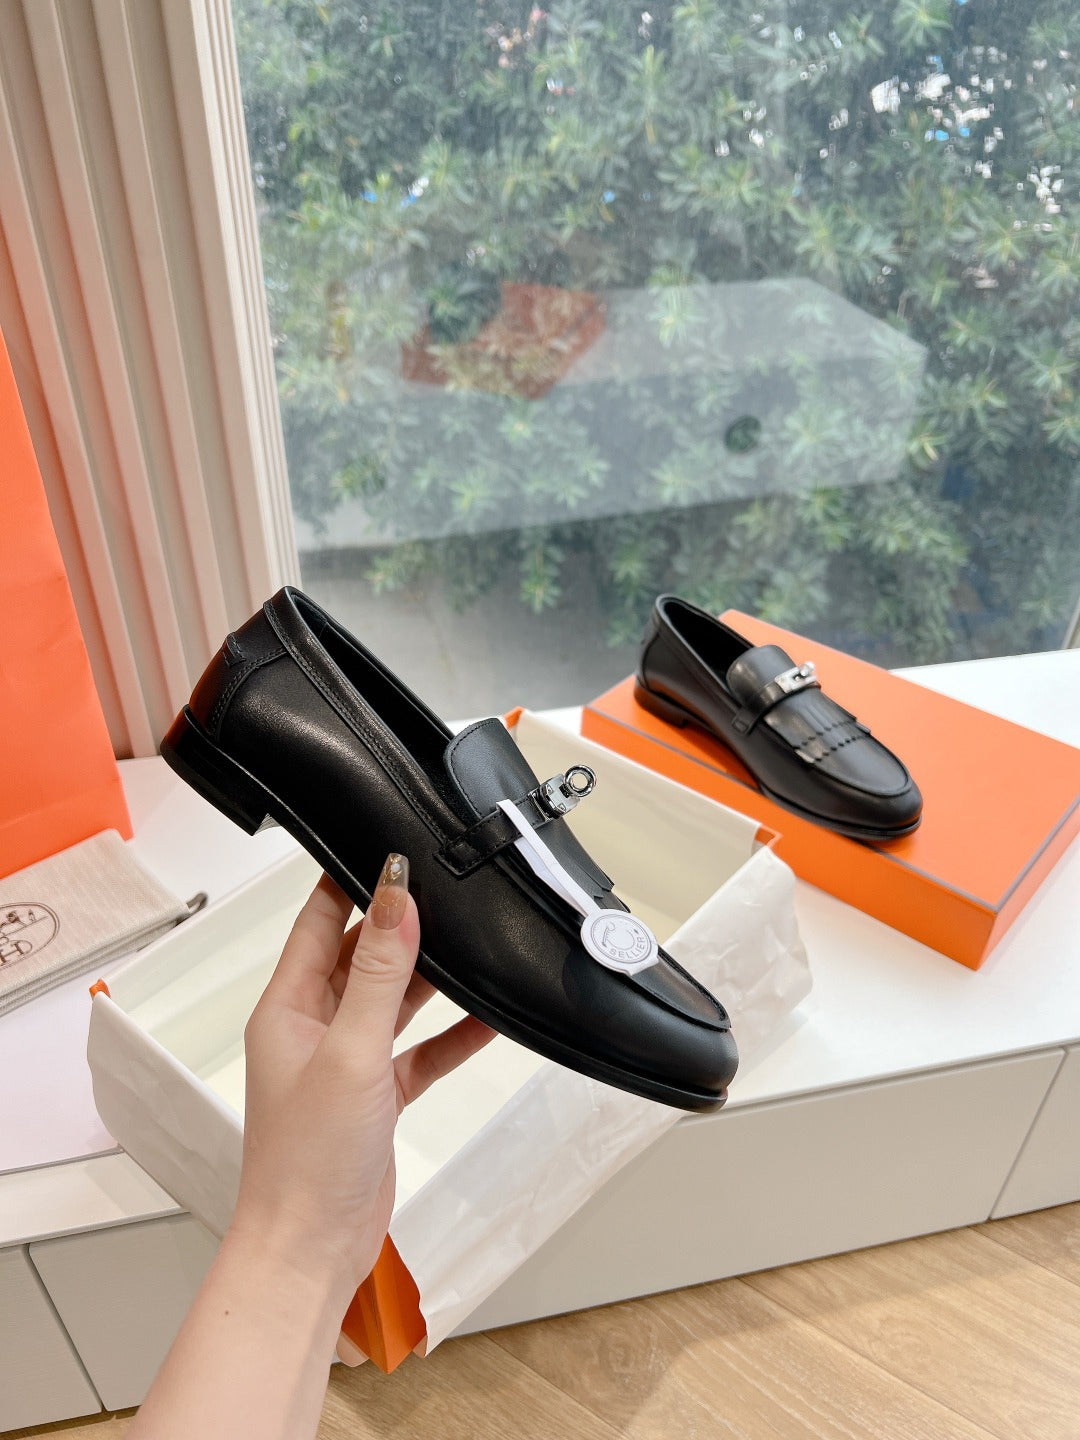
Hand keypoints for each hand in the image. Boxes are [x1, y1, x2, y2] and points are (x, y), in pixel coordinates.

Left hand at [231, 854, 494, 1305]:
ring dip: (429, 978)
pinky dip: (450, 1035)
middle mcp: (313, 1028)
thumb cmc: (308, 1161)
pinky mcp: (375, 1095)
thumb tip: (394, 896)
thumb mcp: (350, 1050)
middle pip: (359, 955)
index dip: (351, 883)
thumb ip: (376, 972)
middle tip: (446, 893)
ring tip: (472, 945)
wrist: (312, 1249)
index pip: (317, 922)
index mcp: (287, 1008)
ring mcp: (345, 1061)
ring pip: (392, 1000)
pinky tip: (488, 1019)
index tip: (390, 849)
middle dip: (400, 925)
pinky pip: (418, 1050)